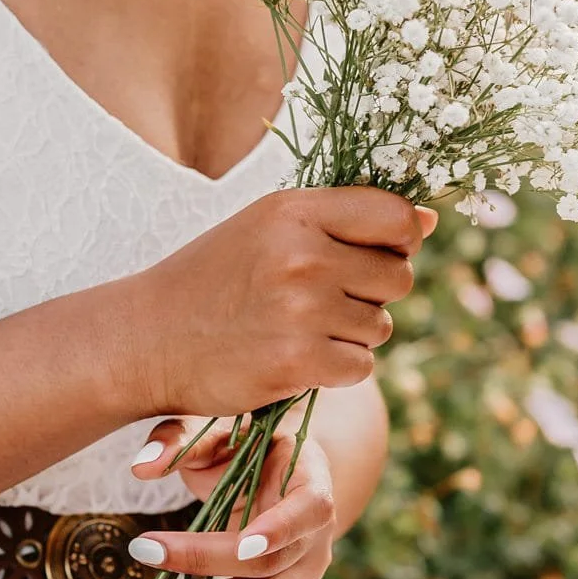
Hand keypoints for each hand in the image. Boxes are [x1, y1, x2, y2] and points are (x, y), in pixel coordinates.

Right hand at [124, 188, 437, 420]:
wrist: (150, 336)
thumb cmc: (217, 277)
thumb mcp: (269, 226)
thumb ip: (344, 220)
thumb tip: (428, 223)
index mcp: (295, 209)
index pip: (397, 216)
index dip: (401, 239)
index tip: (374, 253)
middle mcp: (302, 254)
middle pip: (399, 277)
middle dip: (372, 293)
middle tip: (322, 299)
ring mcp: (301, 309)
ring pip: (380, 326)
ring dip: (351, 334)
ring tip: (298, 326)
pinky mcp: (298, 361)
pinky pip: (361, 367)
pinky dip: (336, 369)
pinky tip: (295, 356)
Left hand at [125, 416, 335, 578]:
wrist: (279, 470)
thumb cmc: (248, 444)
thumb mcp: (222, 428)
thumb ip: (183, 439)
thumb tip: (140, 466)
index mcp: (312, 481)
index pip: (307, 510)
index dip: (280, 529)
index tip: (242, 543)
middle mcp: (317, 535)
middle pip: (267, 563)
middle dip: (203, 561)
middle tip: (143, 549)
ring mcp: (306, 573)